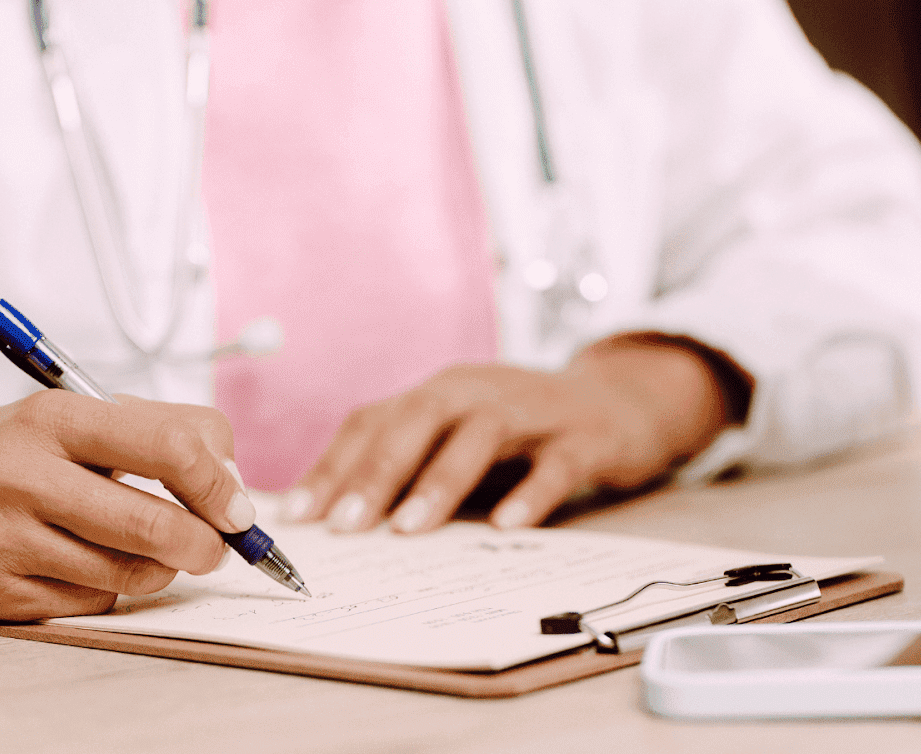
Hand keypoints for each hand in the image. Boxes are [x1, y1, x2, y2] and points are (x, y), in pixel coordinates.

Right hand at [0, 390, 254, 620]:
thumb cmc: (12, 450)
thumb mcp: (78, 414)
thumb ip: (164, 432)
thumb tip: (232, 485)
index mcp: (55, 418)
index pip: (168, 446)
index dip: (219, 484)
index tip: (238, 509)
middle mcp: (23, 476)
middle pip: (152, 524)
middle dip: (205, 544)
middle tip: (216, 547)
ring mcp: (3, 538)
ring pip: (127, 572)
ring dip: (160, 567)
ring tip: (153, 548)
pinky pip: (88, 603)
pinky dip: (110, 588)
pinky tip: (91, 562)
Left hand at [283, 337, 726, 534]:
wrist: (621, 402)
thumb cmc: (524, 430)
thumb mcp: (461, 434)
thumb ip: (412, 462)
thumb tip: (336, 514)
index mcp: (441, 392)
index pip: (376, 420)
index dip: (334, 465)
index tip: (299, 515)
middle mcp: (479, 390)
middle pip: (419, 419)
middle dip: (377, 472)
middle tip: (345, 525)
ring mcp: (533, 411)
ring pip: (480, 436)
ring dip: (440, 481)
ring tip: (408, 529)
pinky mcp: (583, 437)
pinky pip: (554, 464)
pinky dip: (530, 493)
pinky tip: (507, 527)